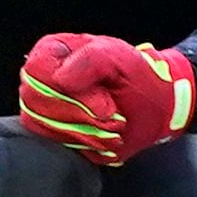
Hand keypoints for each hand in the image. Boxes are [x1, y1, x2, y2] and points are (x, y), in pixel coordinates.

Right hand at [17, 34, 195, 164]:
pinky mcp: (55, 133)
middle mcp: (45, 79)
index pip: (38, 70)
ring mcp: (47, 107)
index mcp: (55, 51)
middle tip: (112, 114)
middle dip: (80, 114)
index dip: (67, 90)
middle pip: (38, 101)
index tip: (102, 100)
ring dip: (86, 131)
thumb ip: (90, 60)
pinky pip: (54, 144)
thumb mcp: (121, 58)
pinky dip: (85, 145)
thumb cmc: (140, 78)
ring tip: (113, 126)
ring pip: (44, 125)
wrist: (158, 107)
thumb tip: (59, 79)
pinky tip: (104, 139)